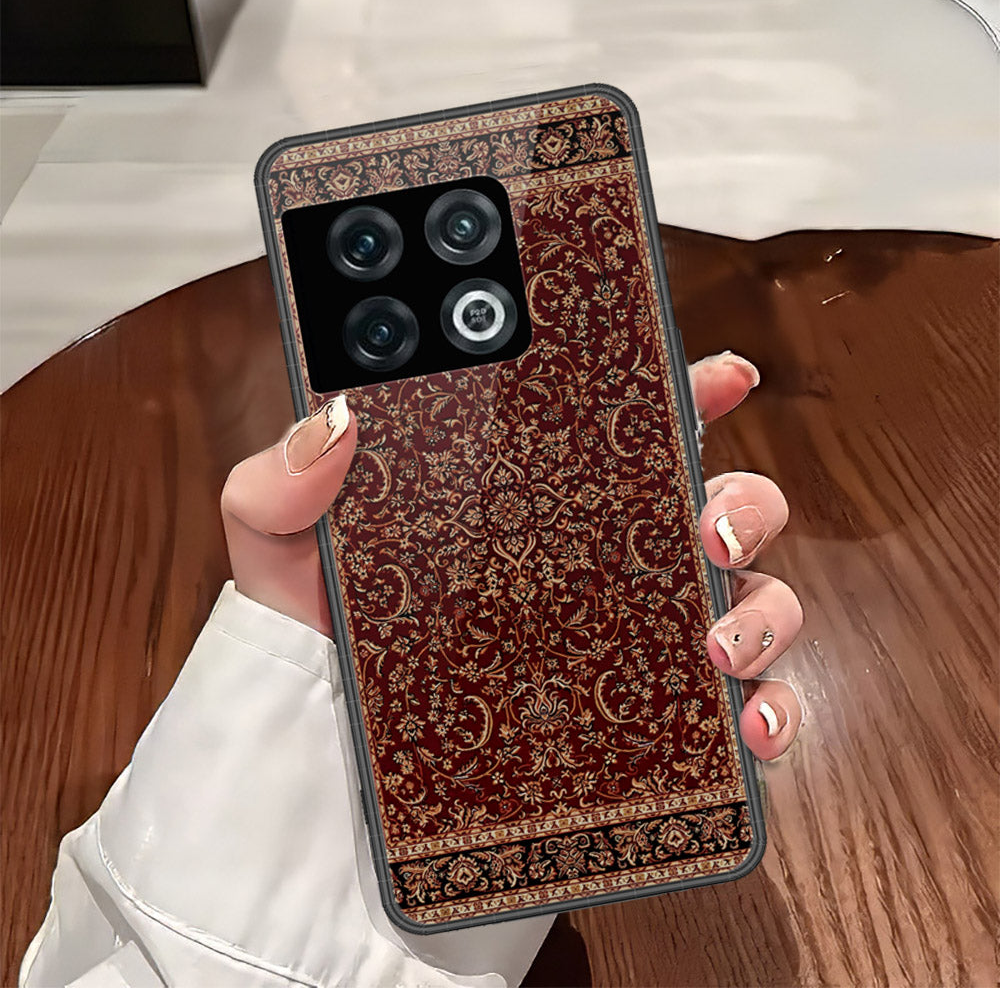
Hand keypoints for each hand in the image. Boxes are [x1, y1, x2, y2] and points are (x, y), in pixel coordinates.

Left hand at [221, 354, 801, 759]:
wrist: (335, 745)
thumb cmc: (325, 630)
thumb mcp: (287, 546)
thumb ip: (283, 481)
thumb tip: (334, 424)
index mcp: (545, 496)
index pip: (635, 424)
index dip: (691, 388)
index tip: (721, 373)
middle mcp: (611, 557)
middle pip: (723, 505)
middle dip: (743, 506)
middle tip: (706, 532)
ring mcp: (641, 635)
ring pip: (754, 601)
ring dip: (765, 614)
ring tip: (717, 646)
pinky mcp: (654, 715)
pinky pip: (746, 705)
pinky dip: (770, 711)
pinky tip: (746, 725)